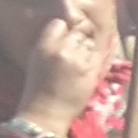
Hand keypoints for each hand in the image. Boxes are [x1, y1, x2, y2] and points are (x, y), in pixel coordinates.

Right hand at [15, 14, 105, 137]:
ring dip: (88, 47)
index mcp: (44, 46)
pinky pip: (100, 54)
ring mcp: (79, 60)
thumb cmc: (38, 88)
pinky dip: (97, 56)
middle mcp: (62, 49)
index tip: (64, 35)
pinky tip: (89, 65)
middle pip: (78, 30)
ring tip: (79, 61)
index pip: (59, 23)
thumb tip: (65, 25)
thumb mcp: (37, 59)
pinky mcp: (92, 71)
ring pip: (90, 41)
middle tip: (74, 49)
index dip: (64, 28)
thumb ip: (51, 42)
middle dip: (79, 37)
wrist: (45, 114)